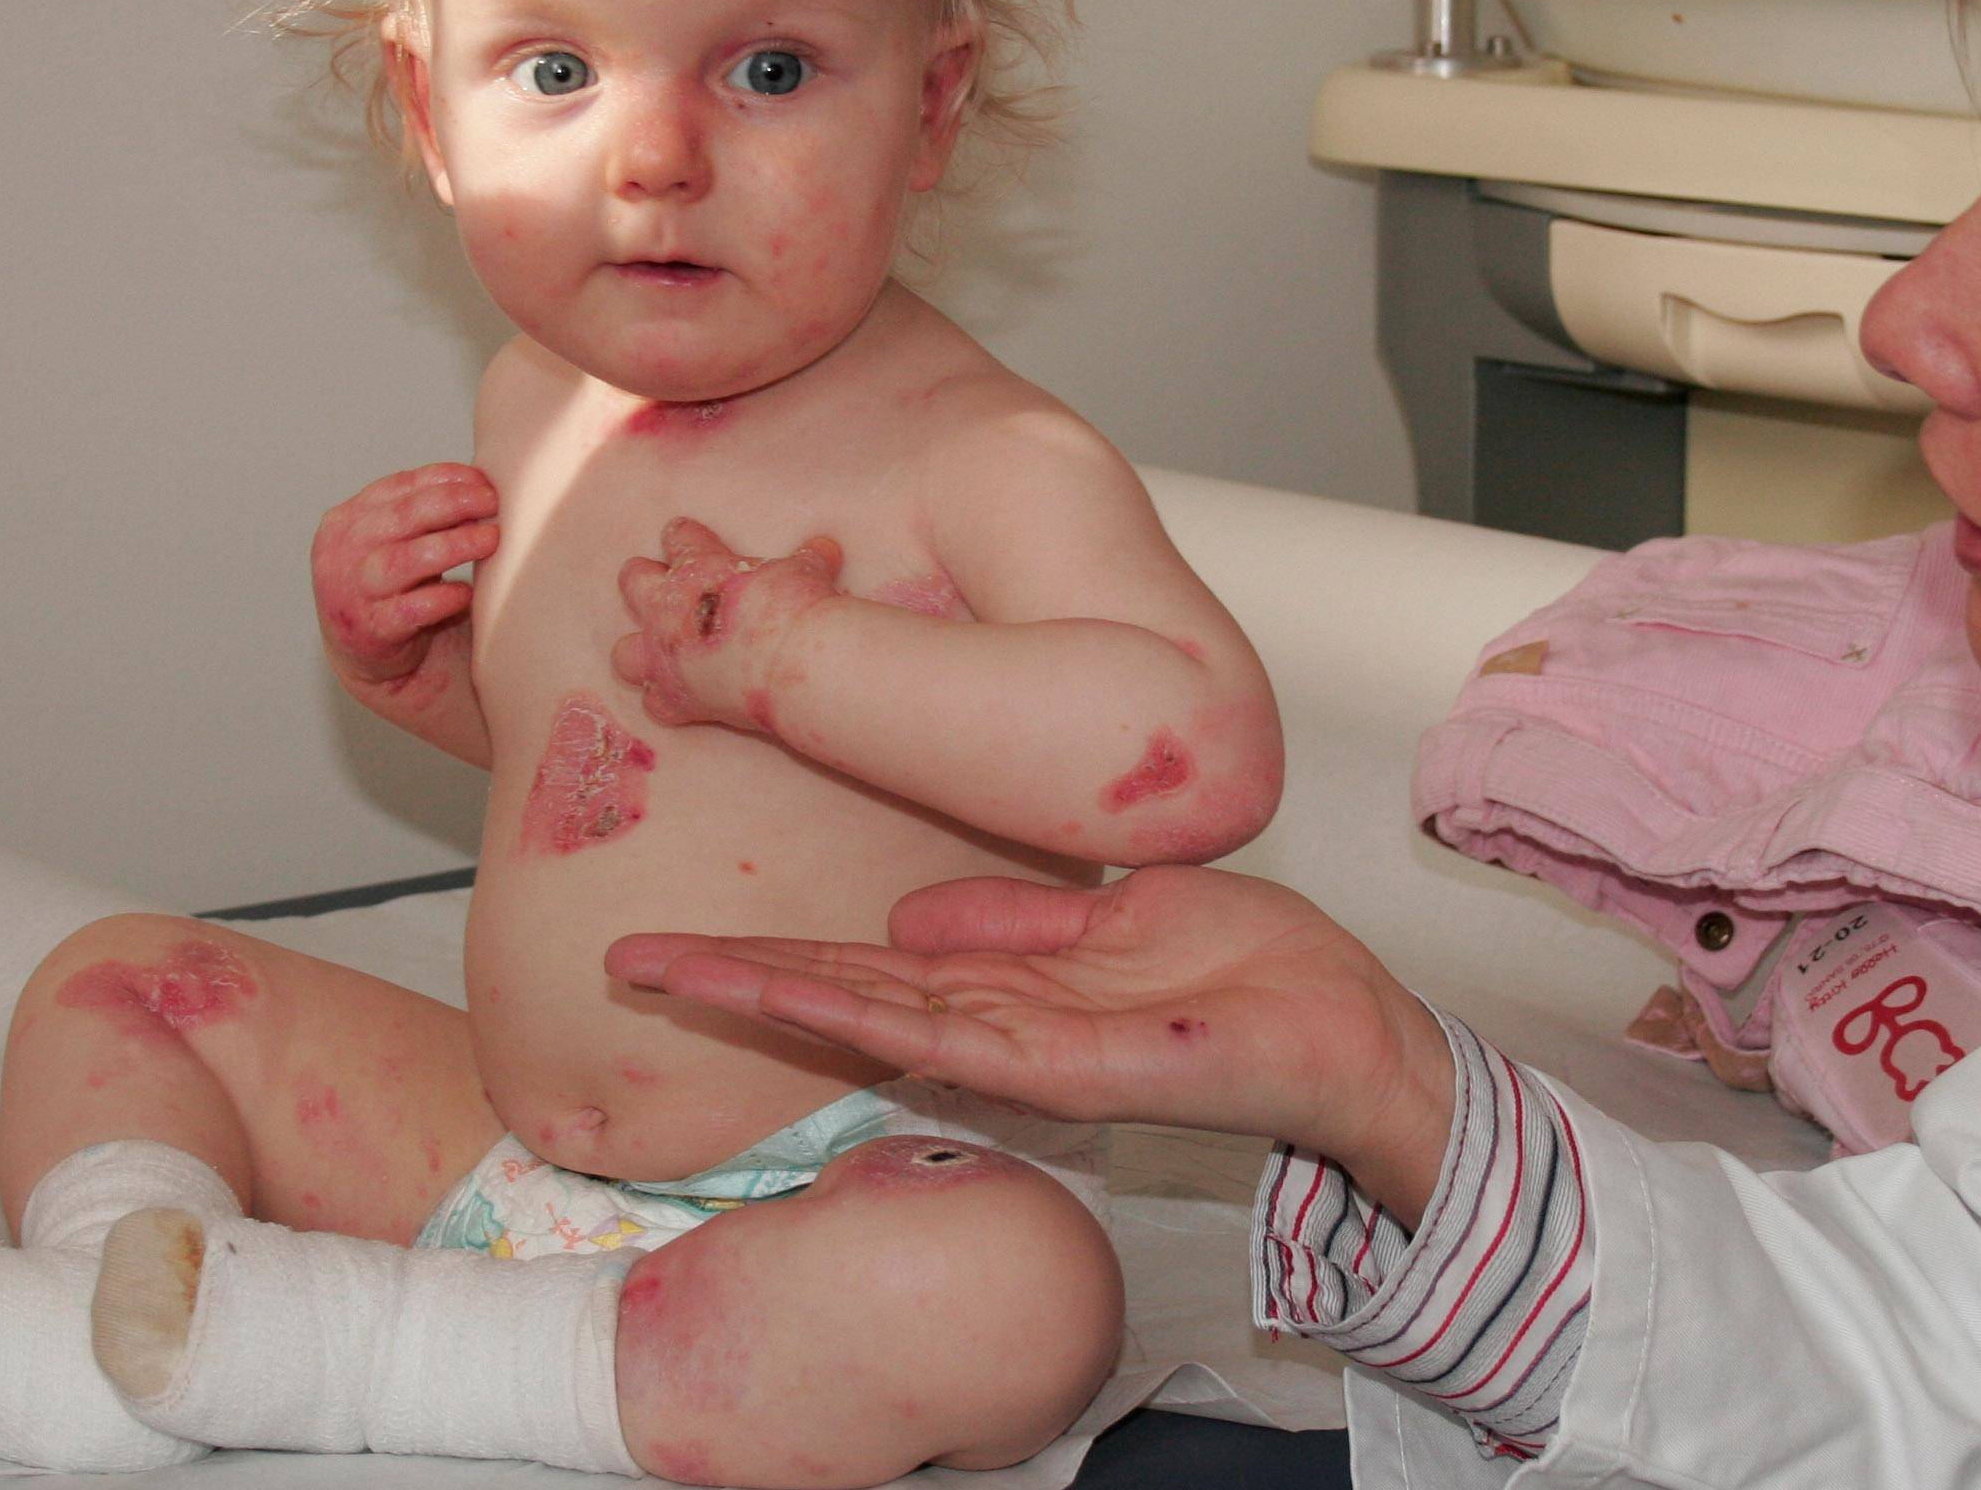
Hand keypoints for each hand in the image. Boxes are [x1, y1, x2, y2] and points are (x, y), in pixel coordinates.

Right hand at [311, 462, 497, 704]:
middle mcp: (343, 553)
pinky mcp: (371, 631)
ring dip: (455, 545)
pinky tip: (467, 592)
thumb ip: (422, 513)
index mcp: (348, 520)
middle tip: (491, 503)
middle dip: (454, 503)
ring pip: (406, 560)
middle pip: (403, 516)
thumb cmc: (392, 587)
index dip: (445, 478)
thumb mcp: (394, 541)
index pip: (398, 486)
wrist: (367, 656)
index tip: (483, 480)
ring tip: (490, 539)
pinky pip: (413, 609)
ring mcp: (353, 593)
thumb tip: (482, 485)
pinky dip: (445, 597)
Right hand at [605, 865, 1458, 1219]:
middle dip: (736, 979)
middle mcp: (1002, 1027)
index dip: (775, 952)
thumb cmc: (1251, 973)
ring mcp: (1031, 1053)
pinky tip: (808, 995)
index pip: (868, 968)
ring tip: (680, 971)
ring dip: (777, 996)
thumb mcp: (1115, 915)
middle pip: (847, 998)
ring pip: (879, 1020)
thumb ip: (1016, 919)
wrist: (1349, 1029)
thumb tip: (909, 914)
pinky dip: (880, 1017)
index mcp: (1009, 988)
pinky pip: (962, 1038)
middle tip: (631, 957)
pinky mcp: (1077, 1067)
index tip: (685, 935)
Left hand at [612, 516, 842, 732]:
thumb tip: (824, 547)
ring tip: (663, 652)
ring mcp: (667, 656)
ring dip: (640, 651)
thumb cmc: (800, 607)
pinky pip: (654, 703)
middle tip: (669, 590)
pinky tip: (684, 698)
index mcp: (698, 567)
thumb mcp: (806, 573)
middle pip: (633, 581)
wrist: (797, 661)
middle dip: (645, 582)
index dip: (686, 536)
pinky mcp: (677, 699)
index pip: (679, 537)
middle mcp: (669, 609)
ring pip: (624, 652)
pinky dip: (667, 701)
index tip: (690, 538)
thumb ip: (807, 560)